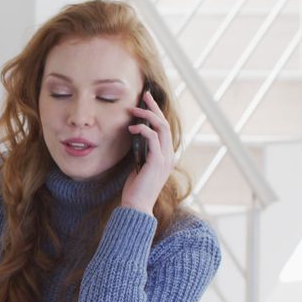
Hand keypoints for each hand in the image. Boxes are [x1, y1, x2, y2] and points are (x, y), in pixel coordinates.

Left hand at [122, 89, 174, 213]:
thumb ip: (141, 153)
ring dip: (148, 116)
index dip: (157, 114)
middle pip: (165, 124)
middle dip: (155, 108)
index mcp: (166, 156)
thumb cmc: (135, 189)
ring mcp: (165, 159)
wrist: (136, 206)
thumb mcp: (139, 167)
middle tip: (144, 95)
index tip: (146, 102)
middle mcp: (169, 155)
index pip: (164, 129)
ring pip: (162, 128)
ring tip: (134, 110)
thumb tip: (135, 139)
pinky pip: (154, 139)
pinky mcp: (157, 162)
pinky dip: (144, 130)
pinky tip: (132, 128)